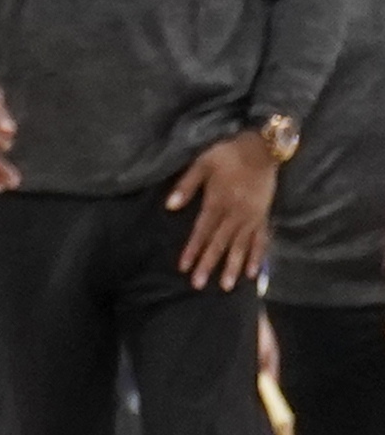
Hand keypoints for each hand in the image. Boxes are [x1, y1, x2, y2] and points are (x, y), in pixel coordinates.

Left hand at [168, 124, 279, 292]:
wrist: (262, 148)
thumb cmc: (227, 154)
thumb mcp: (202, 164)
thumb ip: (186, 186)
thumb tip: (169, 206)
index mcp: (218, 201)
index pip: (202, 230)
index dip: (192, 249)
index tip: (184, 267)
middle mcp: (236, 213)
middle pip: (220, 243)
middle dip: (209, 264)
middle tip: (199, 285)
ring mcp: (252, 217)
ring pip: (241, 246)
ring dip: (233, 266)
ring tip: (226, 286)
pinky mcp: (264, 216)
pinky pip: (261, 240)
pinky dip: (258, 256)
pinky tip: (254, 273)